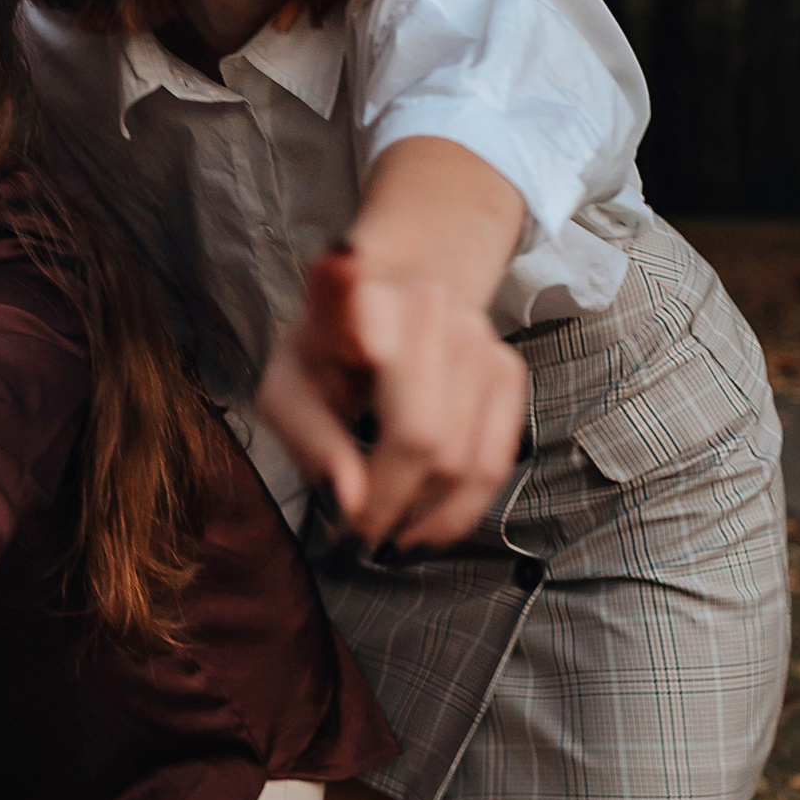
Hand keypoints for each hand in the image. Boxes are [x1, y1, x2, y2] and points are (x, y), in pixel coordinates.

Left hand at [256, 245, 528, 552]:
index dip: (340, 278)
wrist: (397, 299)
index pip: (342, 290)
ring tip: (388, 537)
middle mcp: (422, 310)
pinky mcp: (510, 369)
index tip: (339, 260)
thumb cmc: (327, 356)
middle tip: (356, 539)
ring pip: (465, 462)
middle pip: (420, 436)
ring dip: (425, 518)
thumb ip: (311, 443)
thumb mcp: (288, 392)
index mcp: (349, 307)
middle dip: (388, 505)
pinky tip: (425, 524)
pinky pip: (497, 463)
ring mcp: (477, 337)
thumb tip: (354, 505)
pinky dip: (461, 510)